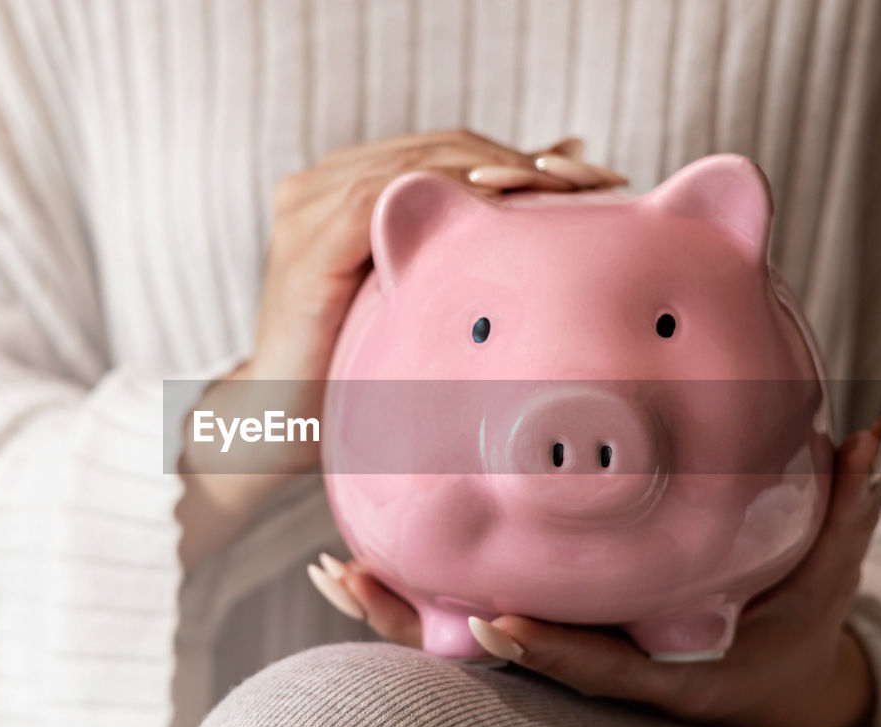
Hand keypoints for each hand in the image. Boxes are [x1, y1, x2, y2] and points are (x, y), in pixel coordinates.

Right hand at [179, 132, 624, 564]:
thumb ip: (466, 248)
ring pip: (420, 162)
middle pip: (444, 148)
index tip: (597, 180)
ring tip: (567, 195)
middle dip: (527, 162)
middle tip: (599, 182)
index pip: (453, 152)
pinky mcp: (305, 242)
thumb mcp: (421, 299)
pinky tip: (498, 215)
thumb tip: (559, 177)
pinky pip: (382, 200)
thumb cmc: (356, 369)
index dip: (526, 159)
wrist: (281, 423)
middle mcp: (323, 183)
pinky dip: (442, 198)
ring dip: (498, 173)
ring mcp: (308, 206)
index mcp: (349, 186)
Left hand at [310, 418, 880, 726]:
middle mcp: (588, 653)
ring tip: (334, 561)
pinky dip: (415, 584)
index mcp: (652, 664)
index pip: (590, 661)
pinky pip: (467, 602)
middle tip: (351, 574)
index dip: (543, 646)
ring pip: (461, 630)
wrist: (760, 673)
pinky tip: (364, 541)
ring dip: (396, 602)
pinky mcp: (543, 609)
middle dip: (421, 624)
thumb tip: (869, 438)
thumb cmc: (790, 628)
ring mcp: (557, 634)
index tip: (492, 624)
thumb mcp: (823, 578)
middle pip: (491, 650)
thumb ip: (841, 514)